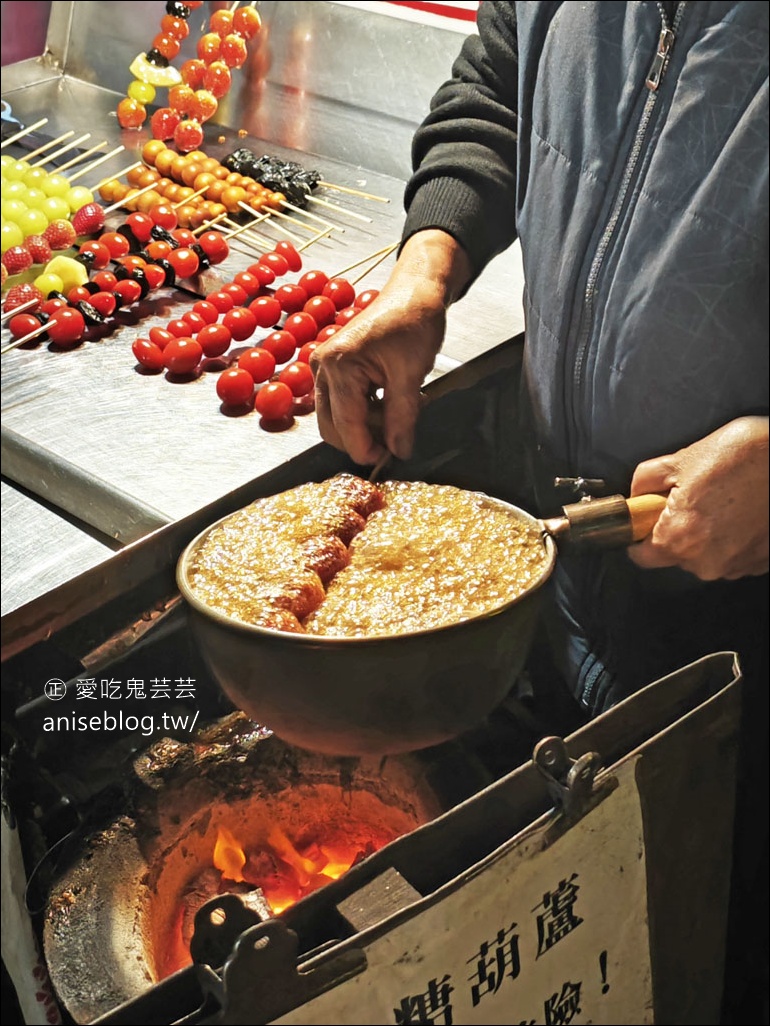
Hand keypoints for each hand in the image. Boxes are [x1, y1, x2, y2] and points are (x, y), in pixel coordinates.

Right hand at [311, 230, 472, 465]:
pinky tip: (390, 403)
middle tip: (397, 439)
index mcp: (339, 365)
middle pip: (332, 427)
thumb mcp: (412, 374)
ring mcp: (324, 367)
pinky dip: (365, 412)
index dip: (367, 449)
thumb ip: (402, 417)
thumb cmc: (413, 321)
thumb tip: (399, 452)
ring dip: (366, 426)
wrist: (414, 290)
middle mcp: (322, 367)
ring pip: (336, 418)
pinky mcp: (333, 369)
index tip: (390, 459)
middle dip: (363, 439)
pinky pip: (342, 404)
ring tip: (399, 413)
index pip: (346, 425)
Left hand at [628, 416, 768, 579]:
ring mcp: (737, 566)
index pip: (641, 556)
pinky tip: (744, 510)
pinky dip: (734, 537)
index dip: (641, 534)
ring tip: (726, 499)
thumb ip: (645, 481)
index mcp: (680, 539)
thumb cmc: (743, 455)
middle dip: (678, 529)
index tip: (649, 518)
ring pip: (706, 555)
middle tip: (695, 496)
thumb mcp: (682, 459)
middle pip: (676, 555)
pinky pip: (734, 554)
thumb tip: (637, 496)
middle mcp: (707, 563)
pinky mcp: (760, 563)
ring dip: (709, 533)